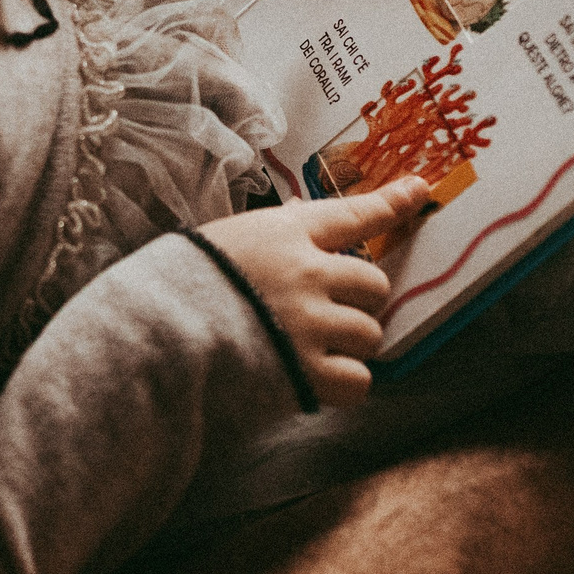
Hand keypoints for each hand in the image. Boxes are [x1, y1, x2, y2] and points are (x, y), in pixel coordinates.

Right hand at [197, 180, 433, 406]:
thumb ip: (271, 232)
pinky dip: (343, 384)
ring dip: (349, 344)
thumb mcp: (225, 239)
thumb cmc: (178, 283)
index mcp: (283, 234)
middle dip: (357, 300)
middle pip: (373, 282)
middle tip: (326, 314)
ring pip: (370, 332)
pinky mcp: (307, 370)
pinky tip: (314, 380)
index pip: (349, 214)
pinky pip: (359, 380)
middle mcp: (306, 273)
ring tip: (310, 350)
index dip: (390, 203)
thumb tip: (304, 210)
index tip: (420, 190)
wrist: (154, 337)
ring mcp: (310, 322)